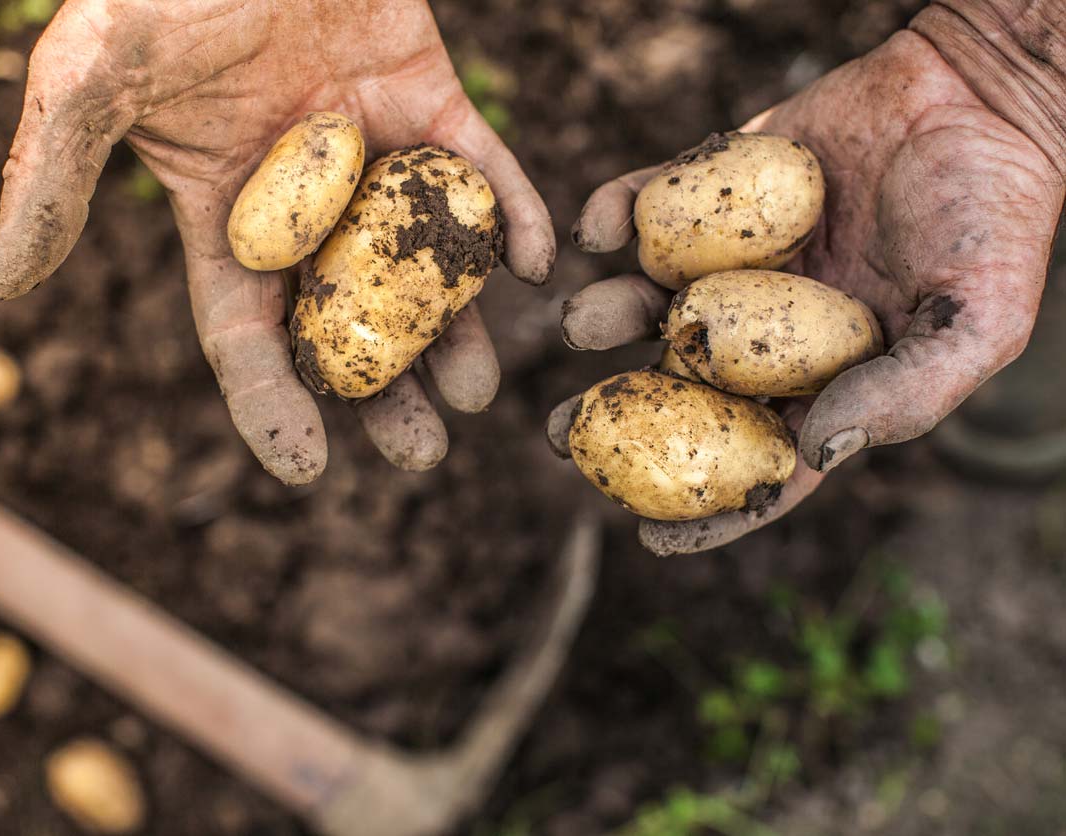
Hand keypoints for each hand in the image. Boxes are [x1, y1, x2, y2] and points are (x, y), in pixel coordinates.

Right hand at [0, 0, 553, 484]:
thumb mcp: (91, 81)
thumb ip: (52, 181)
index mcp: (224, 215)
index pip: (245, 329)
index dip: (271, 400)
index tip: (306, 468)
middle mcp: (306, 202)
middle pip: (348, 316)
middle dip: (383, 387)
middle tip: (421, 452)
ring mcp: (373, 155)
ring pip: (421, 260)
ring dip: (456, 326)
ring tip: (481, 388)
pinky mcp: (431, 101)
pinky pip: (481, 170)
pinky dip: (510, 214)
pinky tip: (535, 263)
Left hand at [554, 21, 1063, 553]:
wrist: (979, 93)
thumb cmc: (995, 215)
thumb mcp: (978, 320)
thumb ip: (904, 392)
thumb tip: (813, 450)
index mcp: (823, 375)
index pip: (756, 459)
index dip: (705, 506)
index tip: (644, 536)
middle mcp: (764, 325)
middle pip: (676, 387)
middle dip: (616, 415)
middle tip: (560, 435)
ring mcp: (732, 257)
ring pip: (647, 301)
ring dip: (602, 316)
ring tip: (576, 324)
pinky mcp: (713, 185)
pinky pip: (648, 207)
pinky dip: (614, 215)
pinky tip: (595, 228)